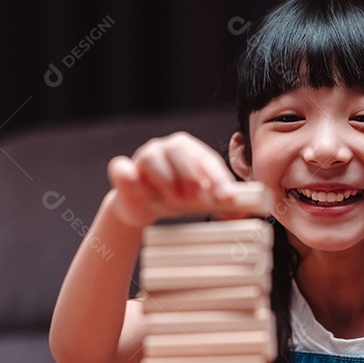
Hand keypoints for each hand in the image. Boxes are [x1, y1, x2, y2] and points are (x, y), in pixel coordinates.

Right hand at [107, 132, 240, 227]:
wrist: (142, 208)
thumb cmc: (176, 198)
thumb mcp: (201, 202)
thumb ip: (221, 206)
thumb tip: (241, 215)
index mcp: (190, 150)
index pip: (206, 157)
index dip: (217, 177)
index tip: (226, 197)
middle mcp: (166, 148)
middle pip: (179, 150)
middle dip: (192, 176)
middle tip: (199, 200)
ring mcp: (142, 156)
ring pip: (152, 158)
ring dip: (166, 180)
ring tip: (175, 201)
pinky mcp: (123, 171)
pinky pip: (122, 168)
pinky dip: (130, 178)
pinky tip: (142, 192)